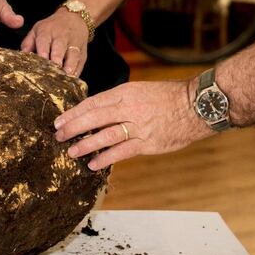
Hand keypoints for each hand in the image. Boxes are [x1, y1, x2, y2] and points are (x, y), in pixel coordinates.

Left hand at [20, 8, 87, 76]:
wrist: (74, 18)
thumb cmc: (51, 28)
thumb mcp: (37, 30)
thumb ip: (28, 44)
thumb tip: (21, 57)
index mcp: (47, 32)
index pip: (44, 42)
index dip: (43, 53)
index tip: (41, 63)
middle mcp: (61, 37)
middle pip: (59, 49)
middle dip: (56, 61)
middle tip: (53, 73)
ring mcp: (74, 44)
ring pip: (73, 55)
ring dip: (70, 67)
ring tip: (65, 77)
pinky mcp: (83, 52)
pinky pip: (81, 62)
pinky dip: (77, 70)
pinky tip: (73, 80)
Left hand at [53, 80, 214, 169]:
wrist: (197, 105)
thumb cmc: (168, 97)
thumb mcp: (140, 90)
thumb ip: (119, 101)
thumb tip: (96, 112)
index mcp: (125, 92)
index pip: (93, 102)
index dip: (74, 112)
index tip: (60, 120)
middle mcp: (129, 108)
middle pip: (94, 117)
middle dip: (73, 127)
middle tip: (58, 135)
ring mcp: (138, 126)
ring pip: (105, 135)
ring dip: (85, 144)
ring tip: (71, 151)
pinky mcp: (147, 143)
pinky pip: (122, 152)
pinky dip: (105, 158)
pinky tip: (93, 164)